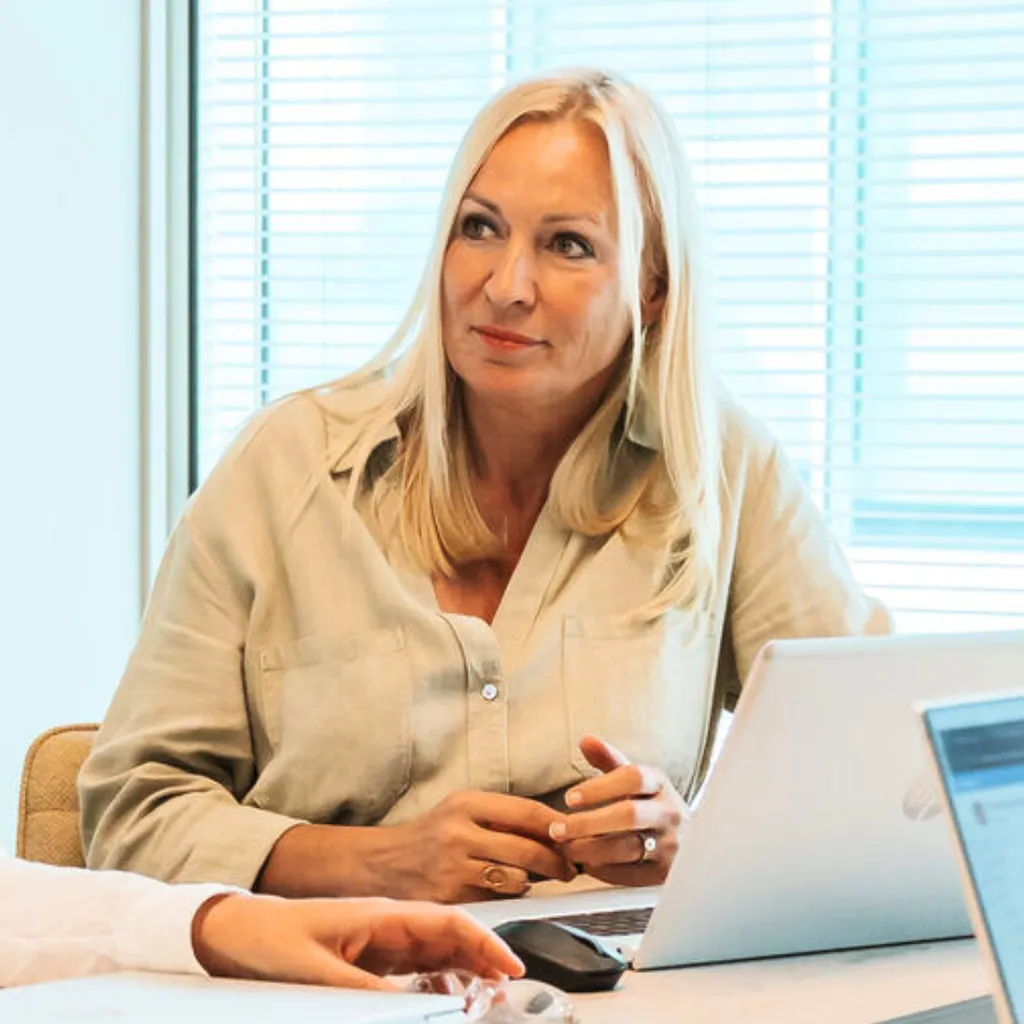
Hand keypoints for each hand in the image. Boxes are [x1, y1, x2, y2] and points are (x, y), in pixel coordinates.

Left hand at [192, 893, 524, 988]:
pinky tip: (443, 999)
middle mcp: (387, 924)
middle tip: (505, 991)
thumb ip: (362, 991)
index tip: (510, 966)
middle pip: (450, 935)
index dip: (484, 941)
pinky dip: (437, 982)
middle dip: (483, 959)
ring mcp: (379, 941)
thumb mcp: (315, 971)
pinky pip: (415, 967)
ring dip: (464, 971)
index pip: (447, 921)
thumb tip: (414, 1008)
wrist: (236, 932)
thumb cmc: (271, 940)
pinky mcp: (369, 959)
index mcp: (380, 915)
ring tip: (483, 997)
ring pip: (437, 951)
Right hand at [374, 790, 576, 902]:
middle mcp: (460, 832)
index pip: (527, 811)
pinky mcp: (451, 899)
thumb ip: (502, 816)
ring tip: (536, 879)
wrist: (383, 865)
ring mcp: (455, 868)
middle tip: (570, 867)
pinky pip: (496, 902)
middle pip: (528, 849)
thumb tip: (554, 828)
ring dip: (533, 882)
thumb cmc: (432, 834)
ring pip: (516, 880)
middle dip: (556, 861)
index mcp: (468, 803)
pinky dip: (508, 899)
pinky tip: (506, 892)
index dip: (556, 826)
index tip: (574, 834)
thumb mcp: (462, 809)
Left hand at [549, 734, 687, 885]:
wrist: (688, 841)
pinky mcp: (664, 873)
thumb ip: (608, 760)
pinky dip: (602, 870)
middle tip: (558, 829)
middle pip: (629, 814)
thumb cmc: (650, 804)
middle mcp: (669, 812)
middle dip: (588, 822)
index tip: (570, 798)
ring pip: (626, 847)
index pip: (632, 777)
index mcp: (659, 783)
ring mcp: (670, 844)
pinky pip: (629, 874)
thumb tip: (586, 740)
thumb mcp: (634, 779)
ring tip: (566, 848)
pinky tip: (585, 864)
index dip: (599, 787)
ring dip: (589, 849)